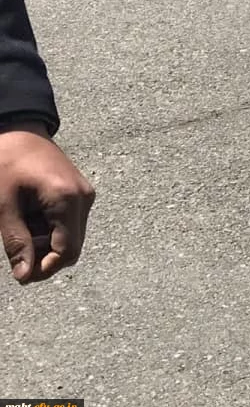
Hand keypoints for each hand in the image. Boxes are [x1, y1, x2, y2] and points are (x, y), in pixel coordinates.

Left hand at [0, 127, 94, 284]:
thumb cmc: (7, 163)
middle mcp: (84, 198)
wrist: (19, 130)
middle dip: (46, 258)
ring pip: (71, 237)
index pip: (66, 250)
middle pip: (73, 246)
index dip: (45, 269)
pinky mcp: (80, 192)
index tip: (22, 276)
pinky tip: (30, 220)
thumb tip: (25, 275)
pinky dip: (50, 230)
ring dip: (46, 244)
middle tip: (17, 257)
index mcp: (67, 199)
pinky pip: (70, 223)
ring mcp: (85, 194)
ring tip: (20, 232)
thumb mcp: (4, 205)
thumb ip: (16, 241)